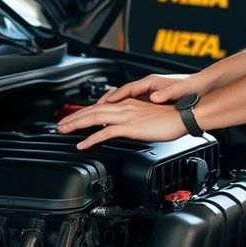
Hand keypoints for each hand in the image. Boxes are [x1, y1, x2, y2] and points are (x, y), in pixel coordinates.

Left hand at [57, 97, 186, 148]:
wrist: (184, 115)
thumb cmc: (172, 117)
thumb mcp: (149, 117)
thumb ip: (136, 119)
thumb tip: (128, 126)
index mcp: (129, 103)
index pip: (101, 105)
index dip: (86, 111)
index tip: (75, 117)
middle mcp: (124, 106)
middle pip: (92, 109)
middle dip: (74, 116)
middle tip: (60, 124)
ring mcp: (126, 116)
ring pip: (94, 118)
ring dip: (76, 124)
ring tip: (63, 130)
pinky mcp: (130, 126)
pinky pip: (105, 132)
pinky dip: (91, 138)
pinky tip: (82, 144)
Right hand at [96, 72, 208, 105]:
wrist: (204, 86)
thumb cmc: (192, 85)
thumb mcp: (180, 89)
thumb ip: (166, 93)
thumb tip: (153, 98)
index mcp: (152, 82)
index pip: (127, 89)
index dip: (114, 97)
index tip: (103, 104)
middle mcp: (148, 86)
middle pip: (121, 94)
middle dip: (107, 102)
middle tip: (94, 110)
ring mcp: (149, 93)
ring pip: (125, 100)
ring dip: (113, 107)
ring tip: (100, 114)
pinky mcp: (153, 100)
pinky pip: (133, 105)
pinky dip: (123, 110)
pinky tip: (119, 118)